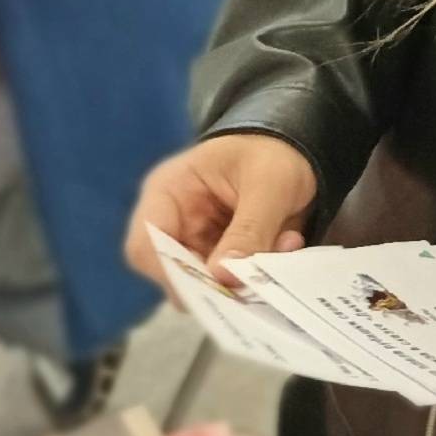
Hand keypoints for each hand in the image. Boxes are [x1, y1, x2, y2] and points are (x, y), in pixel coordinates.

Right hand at [125, 134, 318, 288]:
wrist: (291, 147)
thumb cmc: (270, 153)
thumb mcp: (270, 185)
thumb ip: (249, 230)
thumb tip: (223, 279)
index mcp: (168, 192)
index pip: (144, 246)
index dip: (170, 275)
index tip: (214, 287)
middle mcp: (174, 222)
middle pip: (175, 275)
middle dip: (221, 280)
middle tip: (260, 273)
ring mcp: (197, 242)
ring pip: (209, 283)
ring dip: (248, 275)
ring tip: (286, 243)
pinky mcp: (220, 255)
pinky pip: (233, 280)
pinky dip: (260, 271)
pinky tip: (287, 242)